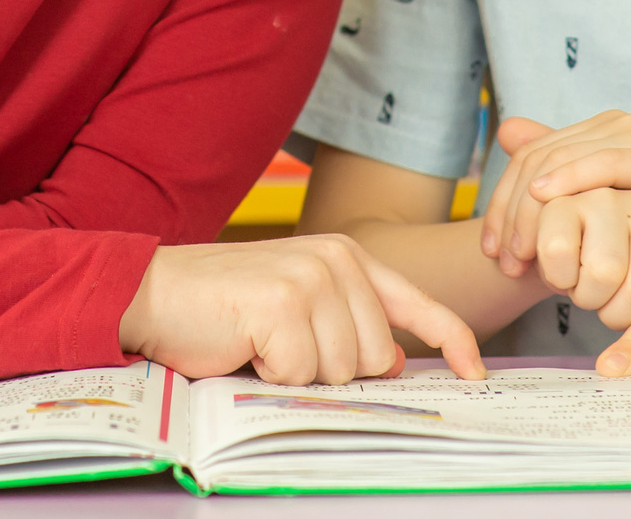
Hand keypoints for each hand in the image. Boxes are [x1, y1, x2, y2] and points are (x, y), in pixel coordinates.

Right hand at [120, 234, 485, 384]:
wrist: (154, 293)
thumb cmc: (225, 309)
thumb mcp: (298, 307)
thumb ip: (350, 324)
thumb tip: (394, 361)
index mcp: (347, 256)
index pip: (418, 303)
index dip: (453, 339)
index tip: (475, 372)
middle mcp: (337, 260)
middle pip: (377, 357)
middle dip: (331, 369)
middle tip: (282, 346)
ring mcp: (312, 279)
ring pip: (342, 370)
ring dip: (298, 373)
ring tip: (261, 342)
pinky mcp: (283, 304)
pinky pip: (302, 374)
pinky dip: (271, 374)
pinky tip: (246, 346)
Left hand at [485, 113, 630, 283]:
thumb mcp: (602, 212)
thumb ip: (560, 184)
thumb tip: (506, 134)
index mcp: (595, 134)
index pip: (529, 157)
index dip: (501, 202)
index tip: (492, 251)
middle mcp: (613, 127)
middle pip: (538, 158)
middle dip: (511, 210)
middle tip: (503, 258)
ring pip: (563, 158)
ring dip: (533, 204)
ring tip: (521, 248)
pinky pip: (607, 162)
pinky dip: (572, 179)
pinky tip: (547, 199)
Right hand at [506, 186, 630, 376]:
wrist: (580, 236)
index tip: (615, 365)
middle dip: (611, 313)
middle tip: (604, 299)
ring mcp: (610, 198)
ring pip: (601, 275)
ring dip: (583, 294)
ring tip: (584, 277)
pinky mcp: (565, 199)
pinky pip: (558, 254)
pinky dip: (555, 275)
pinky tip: (560, 265)